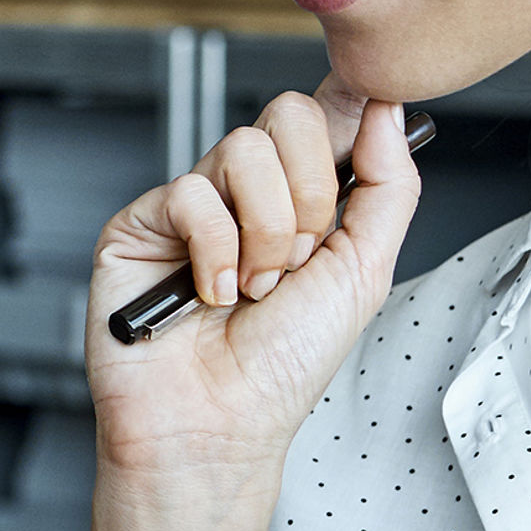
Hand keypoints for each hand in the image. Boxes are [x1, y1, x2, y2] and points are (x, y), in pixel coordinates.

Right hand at [85, 86, 420, 480]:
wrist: (219, 425)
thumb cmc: (284, 368)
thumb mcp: (364, 273)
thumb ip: (388, 188)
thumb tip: (386, 109)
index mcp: (301, 199)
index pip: (325, 116)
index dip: (348, 105)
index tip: (370, 115)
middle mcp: (246, 194)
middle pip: (288, 117)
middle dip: (311, 196)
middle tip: (299, 260)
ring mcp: (194, 204)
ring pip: (243, 150)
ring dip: (266, 234)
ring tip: (254, 288)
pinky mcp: (142, 222)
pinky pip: (192, 193)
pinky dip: (215, 253)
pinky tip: (210, 295)